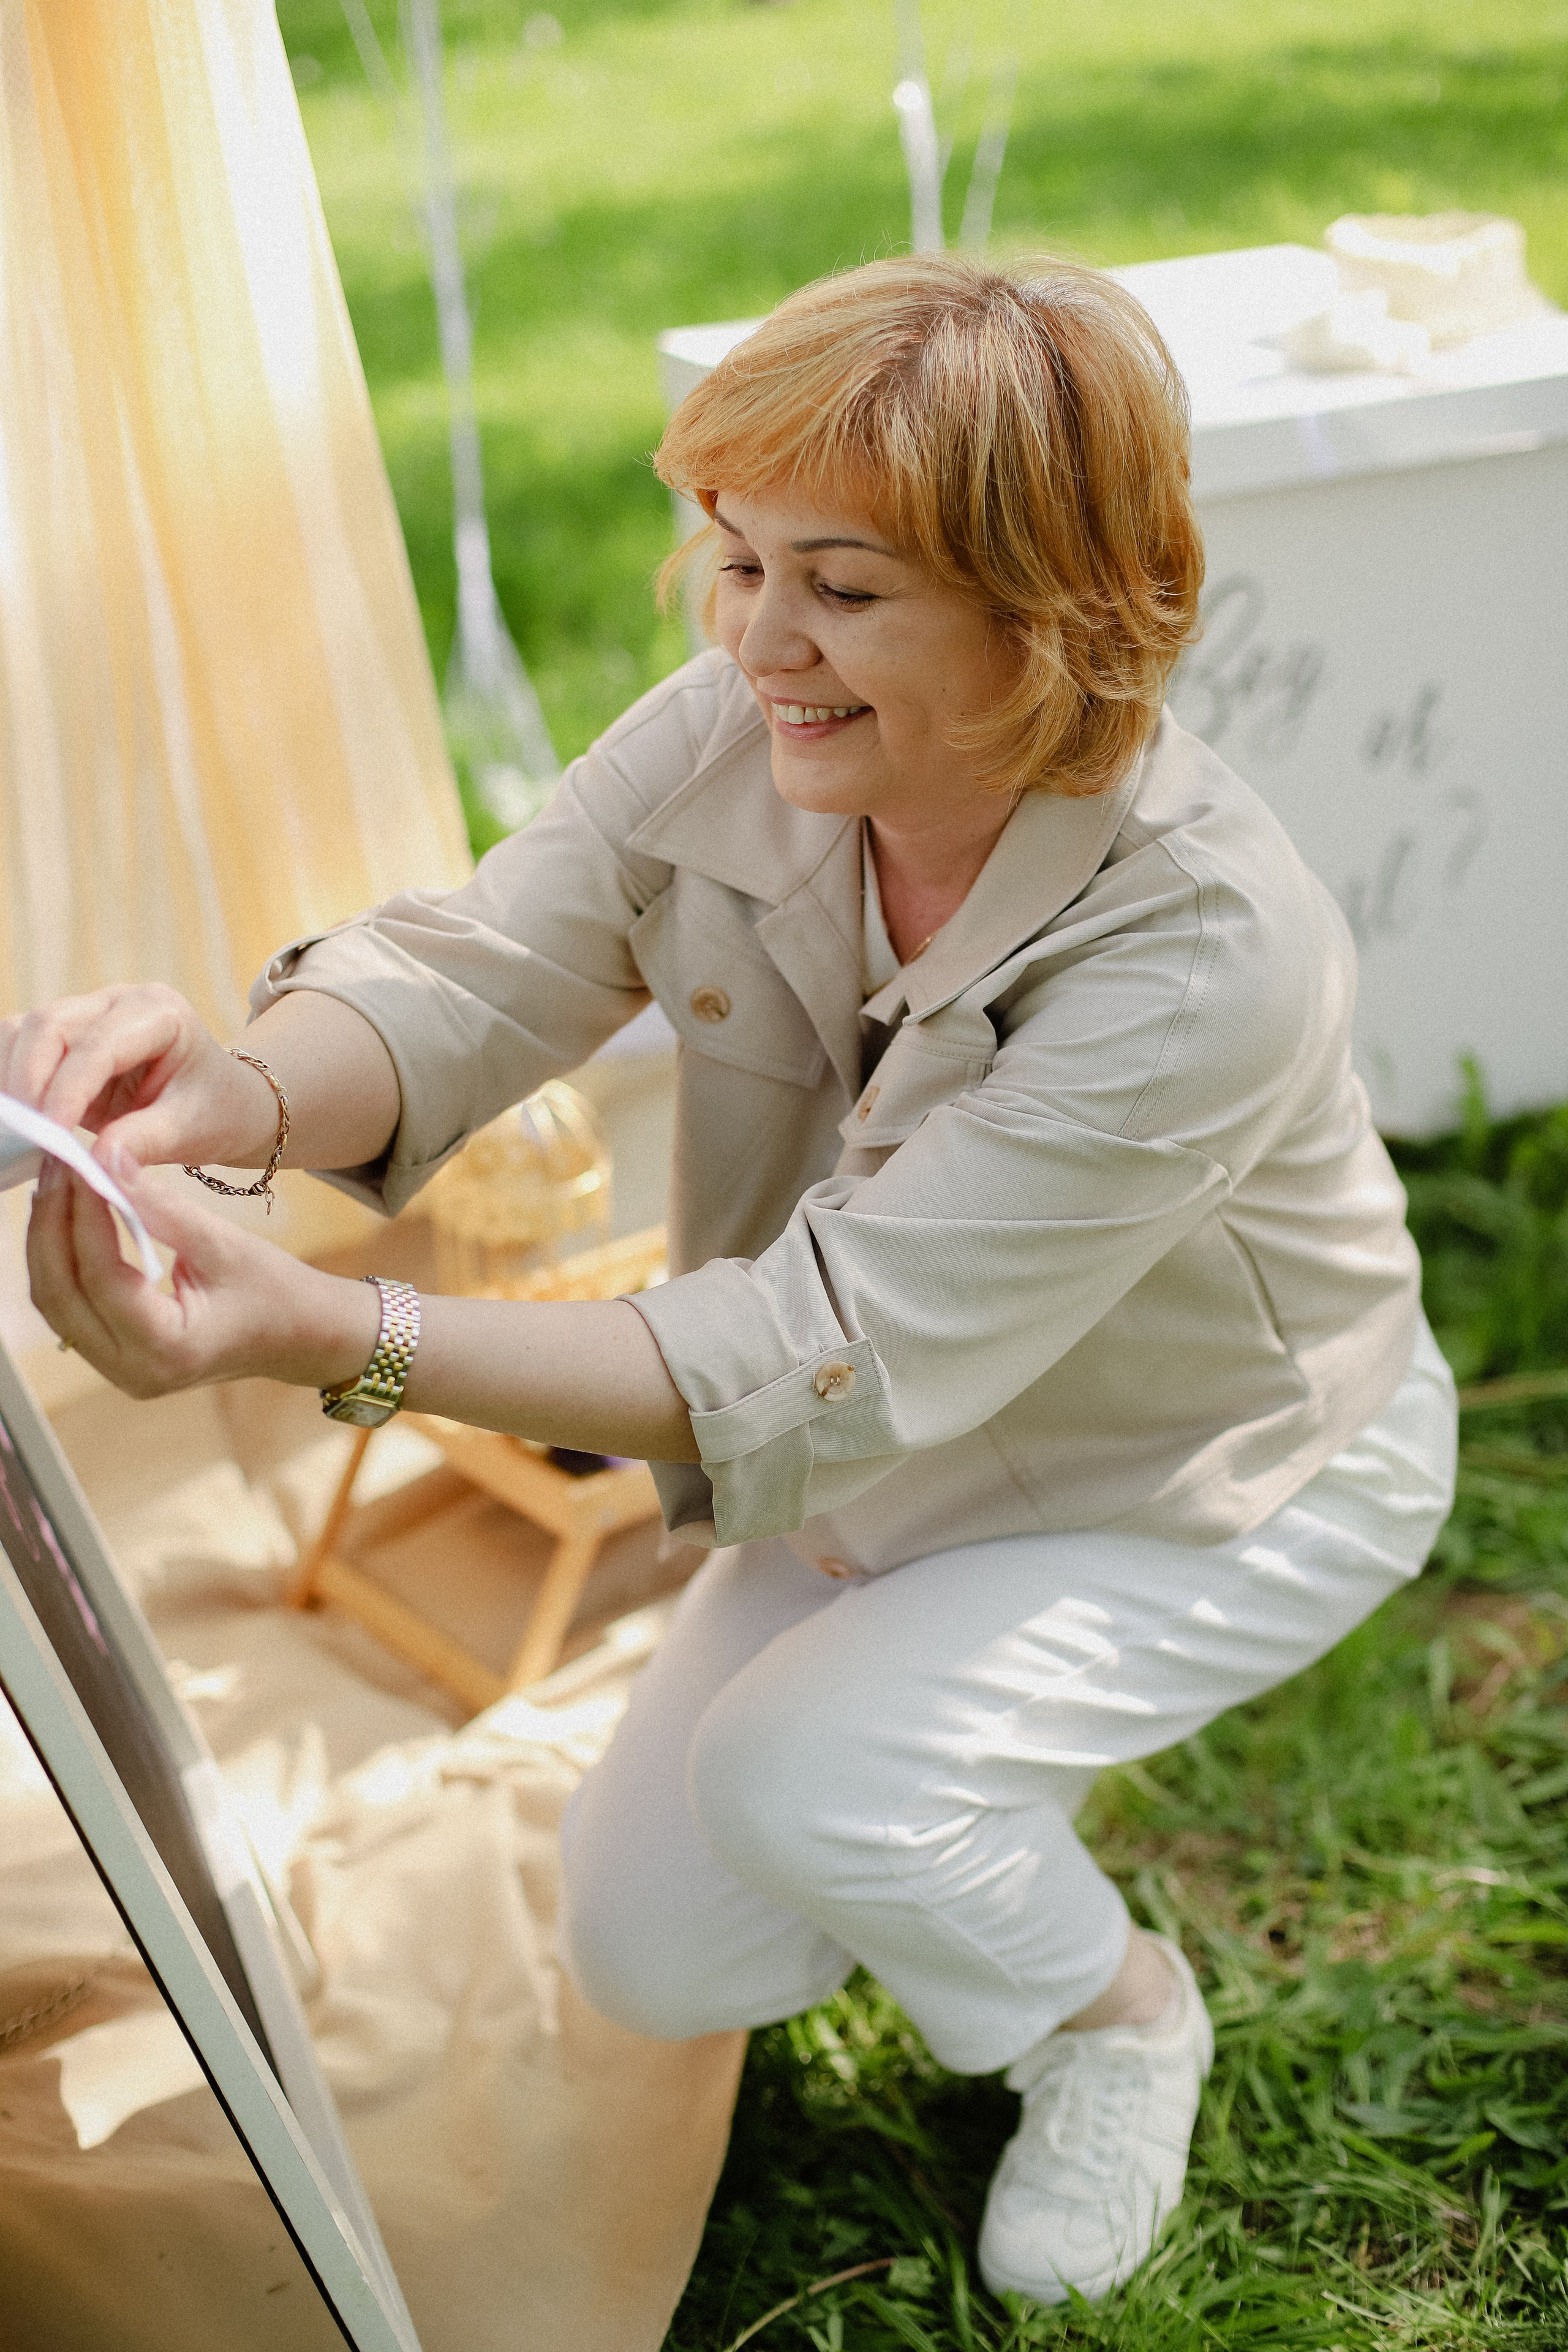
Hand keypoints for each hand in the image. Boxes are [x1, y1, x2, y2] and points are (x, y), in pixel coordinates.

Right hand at [0, 985, 279, 1172]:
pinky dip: (12, 1083)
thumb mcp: (190, 1130)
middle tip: (24, 1137)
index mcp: (160, 1013)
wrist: (222, 1101)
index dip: (67, 1090)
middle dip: (28, 1081)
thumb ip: (143, 1143)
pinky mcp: (65, 1038)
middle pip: (49, 1025)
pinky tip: (17, 1123)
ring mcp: (87, 1013)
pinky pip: (20, 1049)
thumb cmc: (214, 1111)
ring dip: (13, 1081)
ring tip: (16, 1133)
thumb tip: (95, 1165)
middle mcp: (118, 1002)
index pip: (99, 1045)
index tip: (50, 1137)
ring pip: (24, 1031)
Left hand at [26, 1153, 380, 1400]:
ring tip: (56, 1186)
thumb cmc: (275, 1292)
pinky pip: (67, 1308)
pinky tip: (66, 1219)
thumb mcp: (224, 1243)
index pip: (99, 1276)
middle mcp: (132, 1372)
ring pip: (54, 1303)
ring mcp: (117, 1371)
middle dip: (50, 1226)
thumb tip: (108, 1159)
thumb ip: (160, 1207)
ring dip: (46, 1241)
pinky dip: (60, 1261)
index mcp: (167, 1350)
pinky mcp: (113, 1358)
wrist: (300, 1336)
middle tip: (56, 1168)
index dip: (79, 1215)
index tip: (78, 1163)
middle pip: (59, 1295)